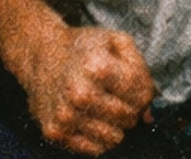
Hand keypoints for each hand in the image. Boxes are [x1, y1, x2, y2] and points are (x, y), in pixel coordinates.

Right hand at [22, 21, 154, 154]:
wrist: (41, 54)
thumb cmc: (83, 48)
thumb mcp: (115, 41)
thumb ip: (141, 71)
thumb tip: (149, 113)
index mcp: (96, 66)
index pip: (141, 94)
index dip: (142, 89)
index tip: (131, 82)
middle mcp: (79, 93)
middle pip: (129, 118)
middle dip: (128, 107)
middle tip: (115, 93)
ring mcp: (66, 116)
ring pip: (115, 139)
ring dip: (113, 124)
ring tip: (102, 104)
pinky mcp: (55, 132)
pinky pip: (94, 150)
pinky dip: (97, 136)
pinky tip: (89, 116)